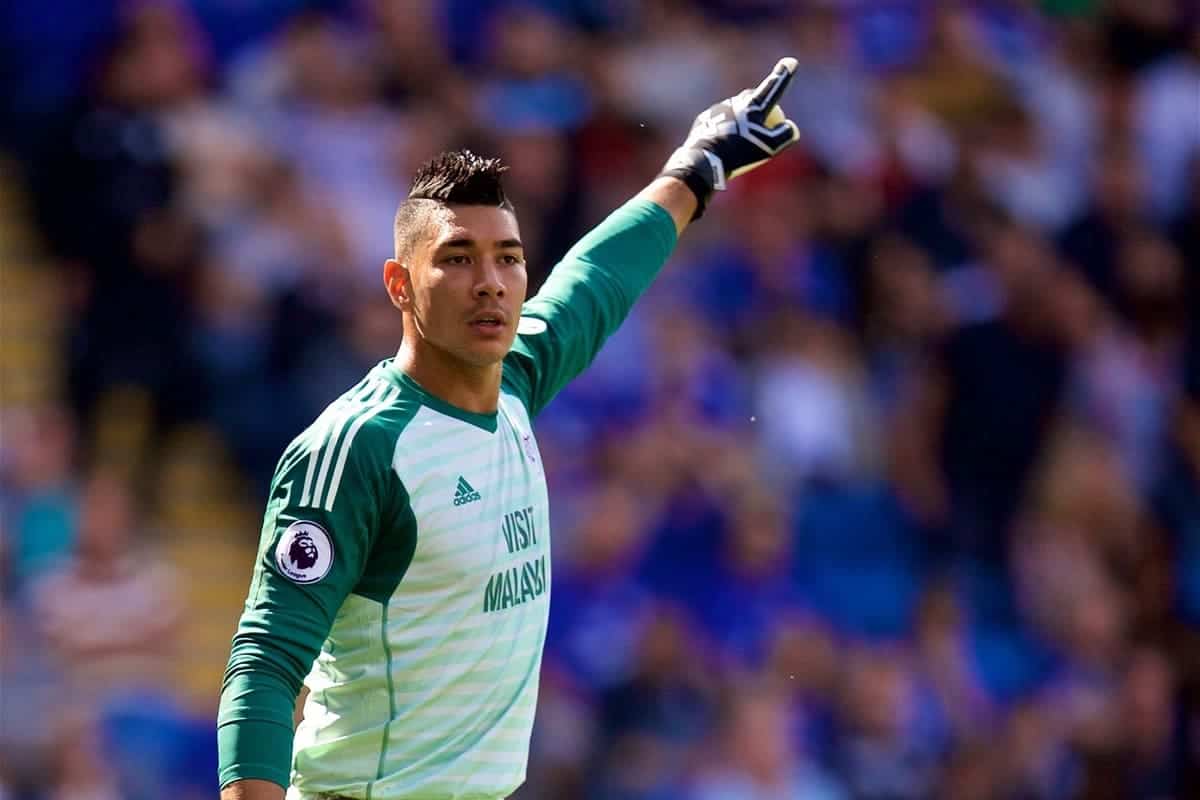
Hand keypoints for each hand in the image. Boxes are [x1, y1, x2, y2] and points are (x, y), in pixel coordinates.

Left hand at [659, 57, 800, 218]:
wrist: (704, 160)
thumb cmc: (739, 154)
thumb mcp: (770, 147)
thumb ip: (786, 134)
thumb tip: (789, 126)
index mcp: (752, 106)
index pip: (773, 88)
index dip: (783, 76)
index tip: (791, 61)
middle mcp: (735, 103)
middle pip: (752, 99)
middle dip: (760, 107)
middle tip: (763, 124)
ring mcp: (718, 109)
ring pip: (735, 112)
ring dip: (741, 123)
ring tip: (738, 145)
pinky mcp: (705, 119)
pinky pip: (719, 122)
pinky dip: (724, 131)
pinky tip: (723, 146)